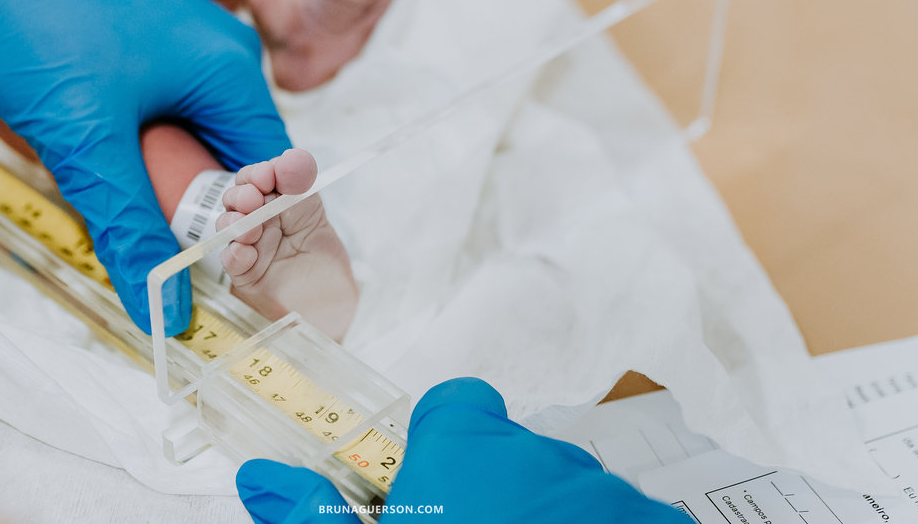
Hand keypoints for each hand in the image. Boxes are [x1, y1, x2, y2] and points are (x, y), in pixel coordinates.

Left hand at [0, 0, 291, 334]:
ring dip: (164, 174)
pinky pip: (165, 108)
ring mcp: (183, 39)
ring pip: (194, 133)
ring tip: (116, 192)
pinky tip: (100, 155)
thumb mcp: (84, 141)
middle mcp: (220, 50)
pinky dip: (142, 143)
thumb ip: (131, 227)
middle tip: (153, 238)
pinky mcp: (146, 37)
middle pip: (233, 154)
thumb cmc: (34, 24)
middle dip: (198, 203)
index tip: (208, 270)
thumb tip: (164, 308)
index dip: (246, 228)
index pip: (272, 170)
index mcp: (230, 68)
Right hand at [236, 378, 688, 522]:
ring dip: (547, 523)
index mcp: (466, 449)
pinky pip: (622, 517)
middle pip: (509, 455)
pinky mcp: (656, 522)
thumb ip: (316, 516)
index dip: (442, 442)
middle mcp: (540, 453)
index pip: (456, 406)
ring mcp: (606, 490)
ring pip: (565, 492)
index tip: (433, 490)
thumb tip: (261, 477)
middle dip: (491, 497)